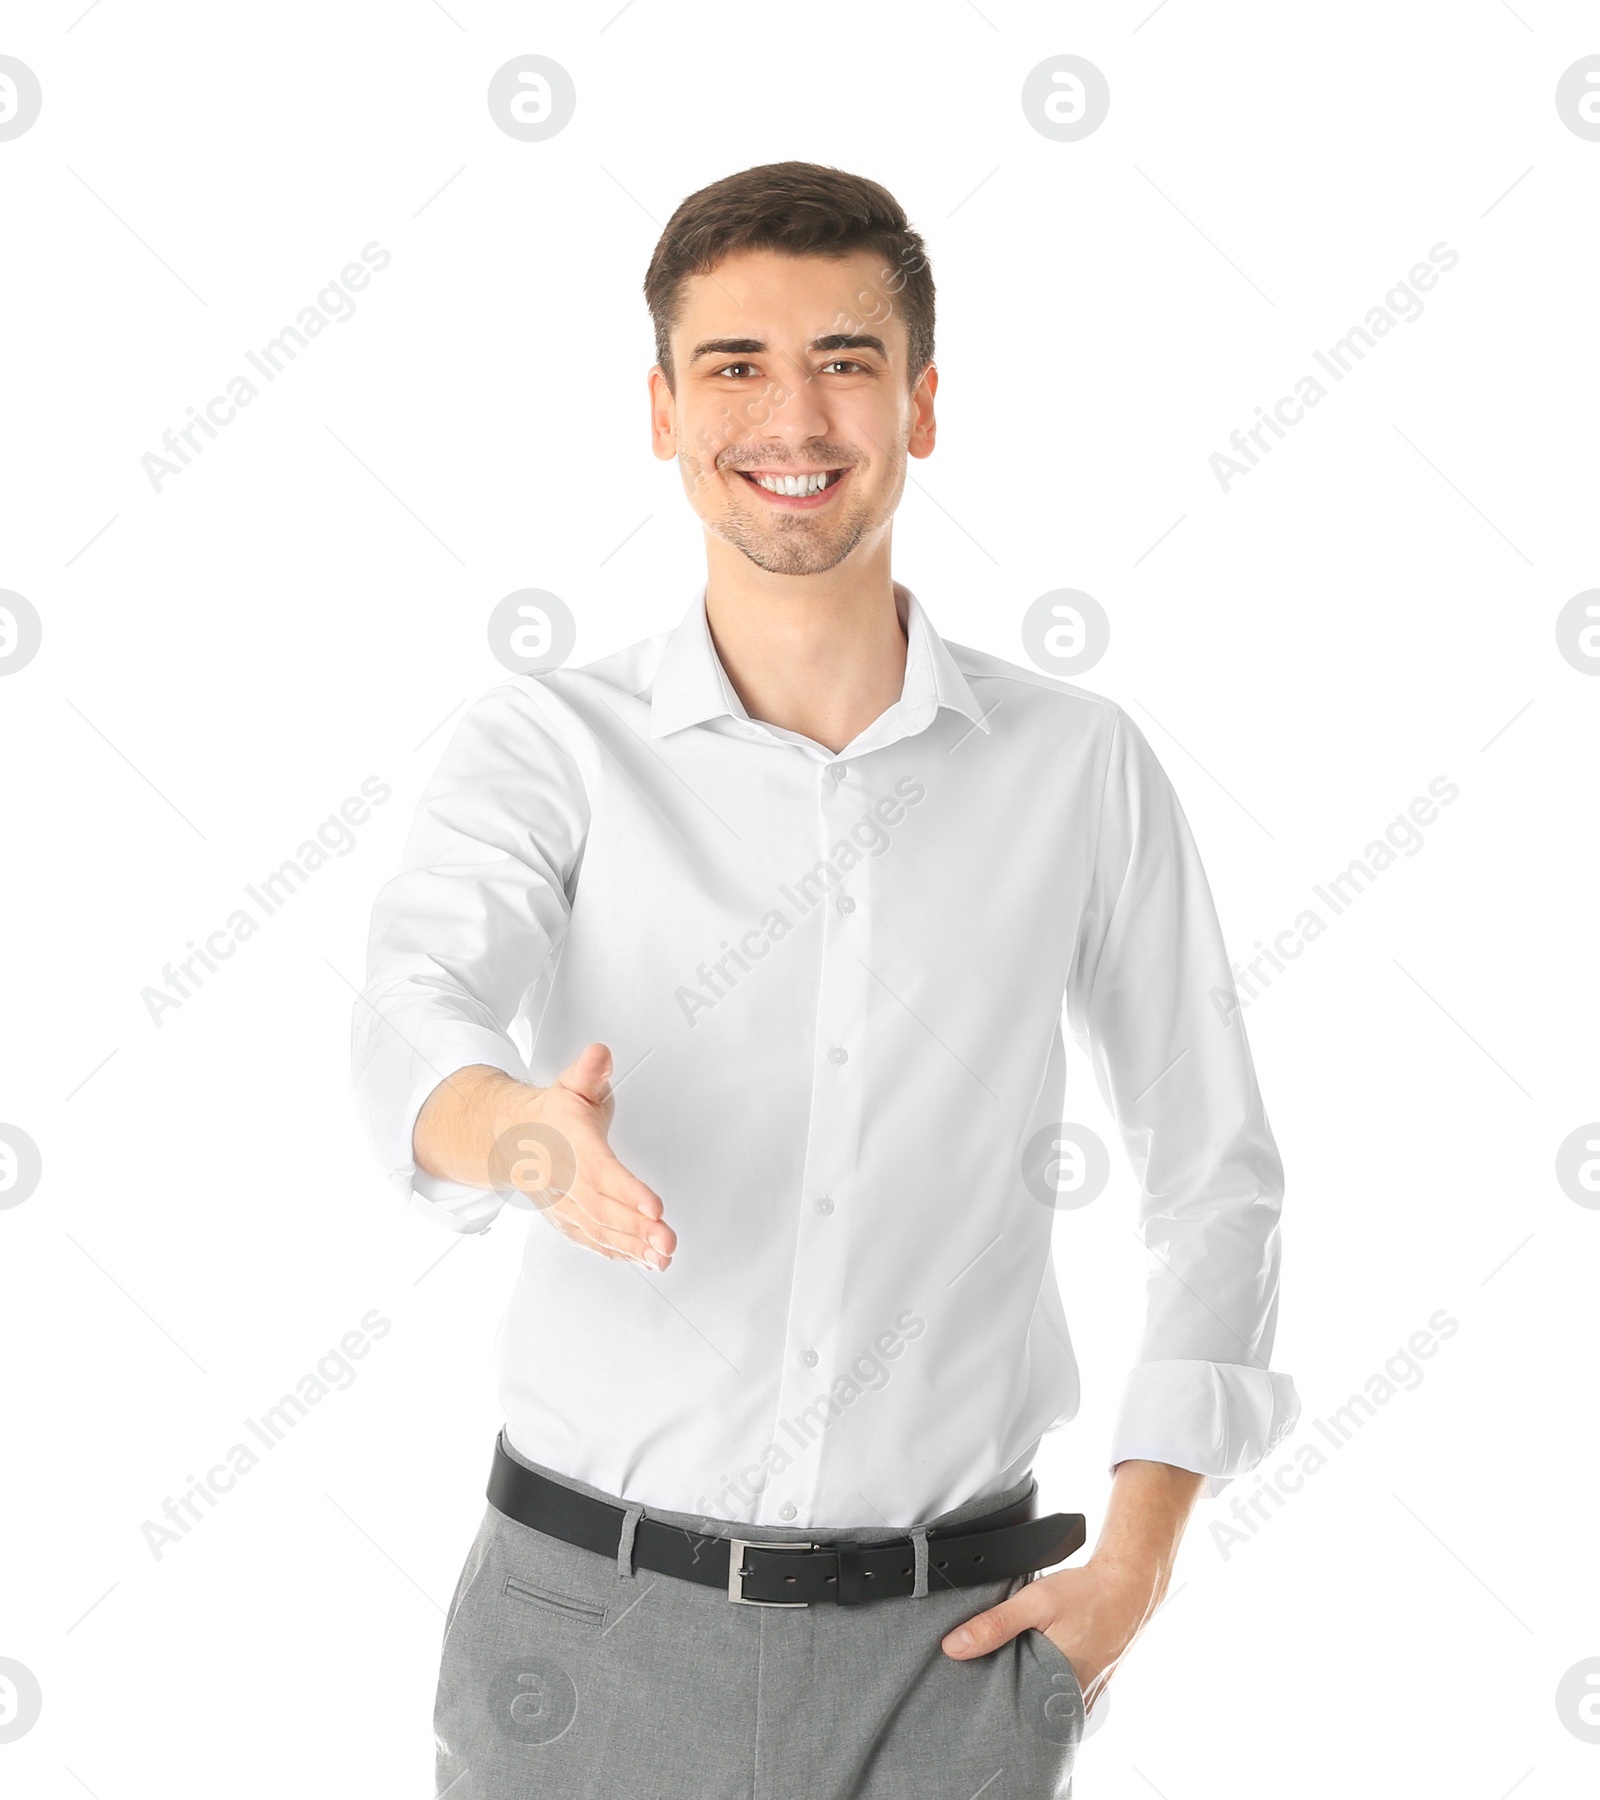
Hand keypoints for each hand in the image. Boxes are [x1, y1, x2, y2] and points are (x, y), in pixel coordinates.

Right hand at [487, 1044, 675, 1270]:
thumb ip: (589, 1071)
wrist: (513, 1140)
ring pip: (597, 1230)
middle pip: (601, 1209)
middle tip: (667, 1241)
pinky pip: (592, 1240)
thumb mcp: (572, 1084)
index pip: (600, 1171)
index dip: (628, 1191)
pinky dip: (618, 1253)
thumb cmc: (553, 1115)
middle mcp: (563, 1179)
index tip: (656, 1207)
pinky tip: (644, 1260)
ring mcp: (563, 1204)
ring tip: (662, 1256)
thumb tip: (600, 1055)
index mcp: (569, 1144)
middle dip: (636, 1228)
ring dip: (632, 1247)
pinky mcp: (567, 1220)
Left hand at [939, 1555, 1167, 1711]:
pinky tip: (1033, 1664)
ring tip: (1007, 1672)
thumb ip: (995, 1625)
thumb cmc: (1087, 1595)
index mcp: (1059, 1691)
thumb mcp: (1035, 1603)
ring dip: (1027, 1690)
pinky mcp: (1089, 1685)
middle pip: (1030, 1713)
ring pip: (1046, 1703)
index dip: (993, 1711)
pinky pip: (1060, 1693)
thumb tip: (953, 1647)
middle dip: (1008, 1700)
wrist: (1128, 1587)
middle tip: (983, 1686)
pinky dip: (1044, 1682)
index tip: (971, 1700)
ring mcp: (1085, 1695)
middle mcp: (1075, 1701)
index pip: (1017, 1719)